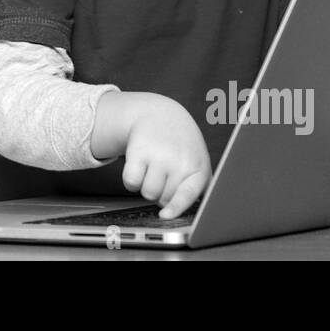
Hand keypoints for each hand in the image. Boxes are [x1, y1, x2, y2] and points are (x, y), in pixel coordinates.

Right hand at [116, 93, 211, 218]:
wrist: (160, 115)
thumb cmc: (181, 145)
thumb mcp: (198, 162)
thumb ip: (199, 188)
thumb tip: (194, 212)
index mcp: (198, 168)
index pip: (187, 194)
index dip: (176, 207)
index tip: (165, 215)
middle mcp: (179, 161)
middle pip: (163, 200)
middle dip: (162, 192)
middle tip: (165, 173)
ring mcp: (159, 156)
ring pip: (147, 193)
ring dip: (146, 186)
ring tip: (154, 168)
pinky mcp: (138, 151)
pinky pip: (131, 182)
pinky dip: (131, 180)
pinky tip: (140, 166)